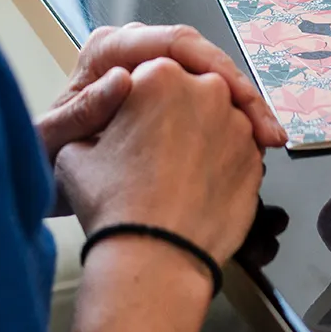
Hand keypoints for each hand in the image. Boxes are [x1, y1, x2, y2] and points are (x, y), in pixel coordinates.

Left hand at [38, 22, 284, 167]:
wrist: (42, 184)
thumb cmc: (40, 157)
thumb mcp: (52, 137)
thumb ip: (83, 109)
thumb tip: (122, 80)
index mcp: (109, 49)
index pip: (173, 44)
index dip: (214, 69)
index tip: (238, 100)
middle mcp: (136, 53)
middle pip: (204, 59)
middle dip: (241, 92)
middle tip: (266, 128)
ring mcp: (156, 76)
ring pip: (213, 81)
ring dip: (245, 108)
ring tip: (269, 138)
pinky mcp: (171, 100)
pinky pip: (211, 103)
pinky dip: (235, 123)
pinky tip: (255, 145)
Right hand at [55, 57, 264, 264]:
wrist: (157, 257)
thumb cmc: (115, 206)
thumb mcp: (74, 152)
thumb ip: (92, 120)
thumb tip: (99, 119)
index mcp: (160, 75)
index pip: (152, 75)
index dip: (139, 104)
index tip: (134, 128)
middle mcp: (206, 89)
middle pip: (190, 92)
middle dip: (175, 116)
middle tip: (156, 153)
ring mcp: (238, 123)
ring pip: (218, 120)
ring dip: (203, 137)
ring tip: (177, 174)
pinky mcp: (257, 156)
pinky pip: (238, 150)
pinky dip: (222, 163)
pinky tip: (199, 186)